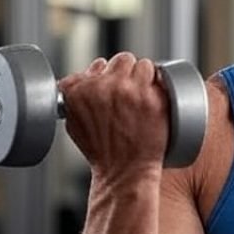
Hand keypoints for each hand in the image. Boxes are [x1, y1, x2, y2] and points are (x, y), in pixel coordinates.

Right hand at [58, 52, 169, 177]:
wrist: (125, 173)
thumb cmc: (102, 154)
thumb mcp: (73, 123)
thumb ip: (73, 95)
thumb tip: (84, 77)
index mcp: (82, 89)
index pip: (101, 66)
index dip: (111, 77)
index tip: (116, 89)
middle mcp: (105, 86)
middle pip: (123, 60)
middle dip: (129, 74)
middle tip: (134, 93)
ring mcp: (131, 92)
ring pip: (144, 65)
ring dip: (147, 78)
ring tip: (147, 97)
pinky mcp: (153, 100)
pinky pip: (161, 79)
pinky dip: (161, 87)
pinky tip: (159, 99)